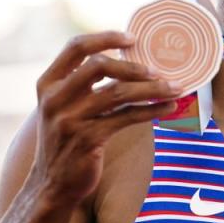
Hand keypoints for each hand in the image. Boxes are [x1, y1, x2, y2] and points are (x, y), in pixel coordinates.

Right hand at [31, 32, 180, 206]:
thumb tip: (126, 61)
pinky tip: (168, 108)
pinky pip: (126, 118)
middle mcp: (55, 99)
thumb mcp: (61, 107)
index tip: (133, 37)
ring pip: (117, 93)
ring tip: (175, 88)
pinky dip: (151, 110)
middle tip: (158, 70)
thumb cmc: (65, 140)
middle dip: (132, 65)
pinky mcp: (87, 140)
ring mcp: (70, 120)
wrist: (51, 185)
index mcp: (48, 83)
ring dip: (151, 89)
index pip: (75, 47)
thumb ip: (80, 83)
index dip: (105, 37)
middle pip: (98, 66)